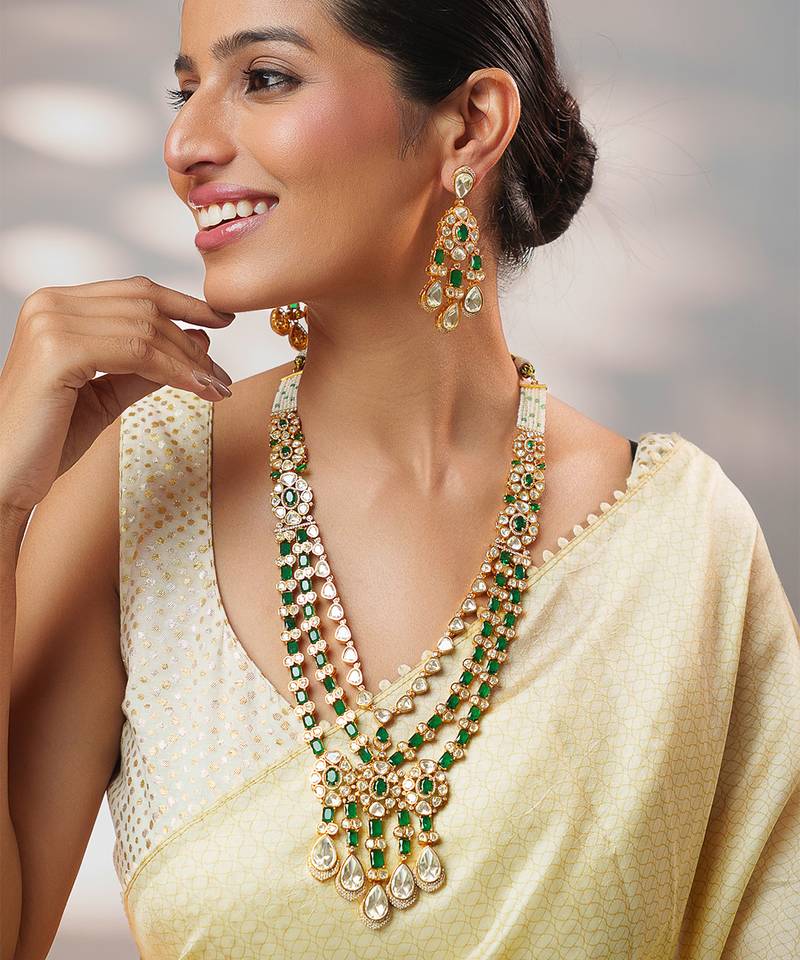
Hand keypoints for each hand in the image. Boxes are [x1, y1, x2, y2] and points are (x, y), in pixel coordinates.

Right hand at [0, 275, 236, 516]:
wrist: (4, 476)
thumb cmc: (47, 439)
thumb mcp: (107, 394)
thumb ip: (145, 367)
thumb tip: (197, 341)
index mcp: (57, 307)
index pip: (134, 291)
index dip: (184, 303)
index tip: (223, 320)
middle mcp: (50, 304)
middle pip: (145, 307)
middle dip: (192, 341)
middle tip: (221, 375)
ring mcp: (51, 322)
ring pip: (146, 330)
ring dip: (190, 360)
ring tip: (216, 388)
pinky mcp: (58, 350)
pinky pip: (136, 352)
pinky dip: (174, 371)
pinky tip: (198, 389)